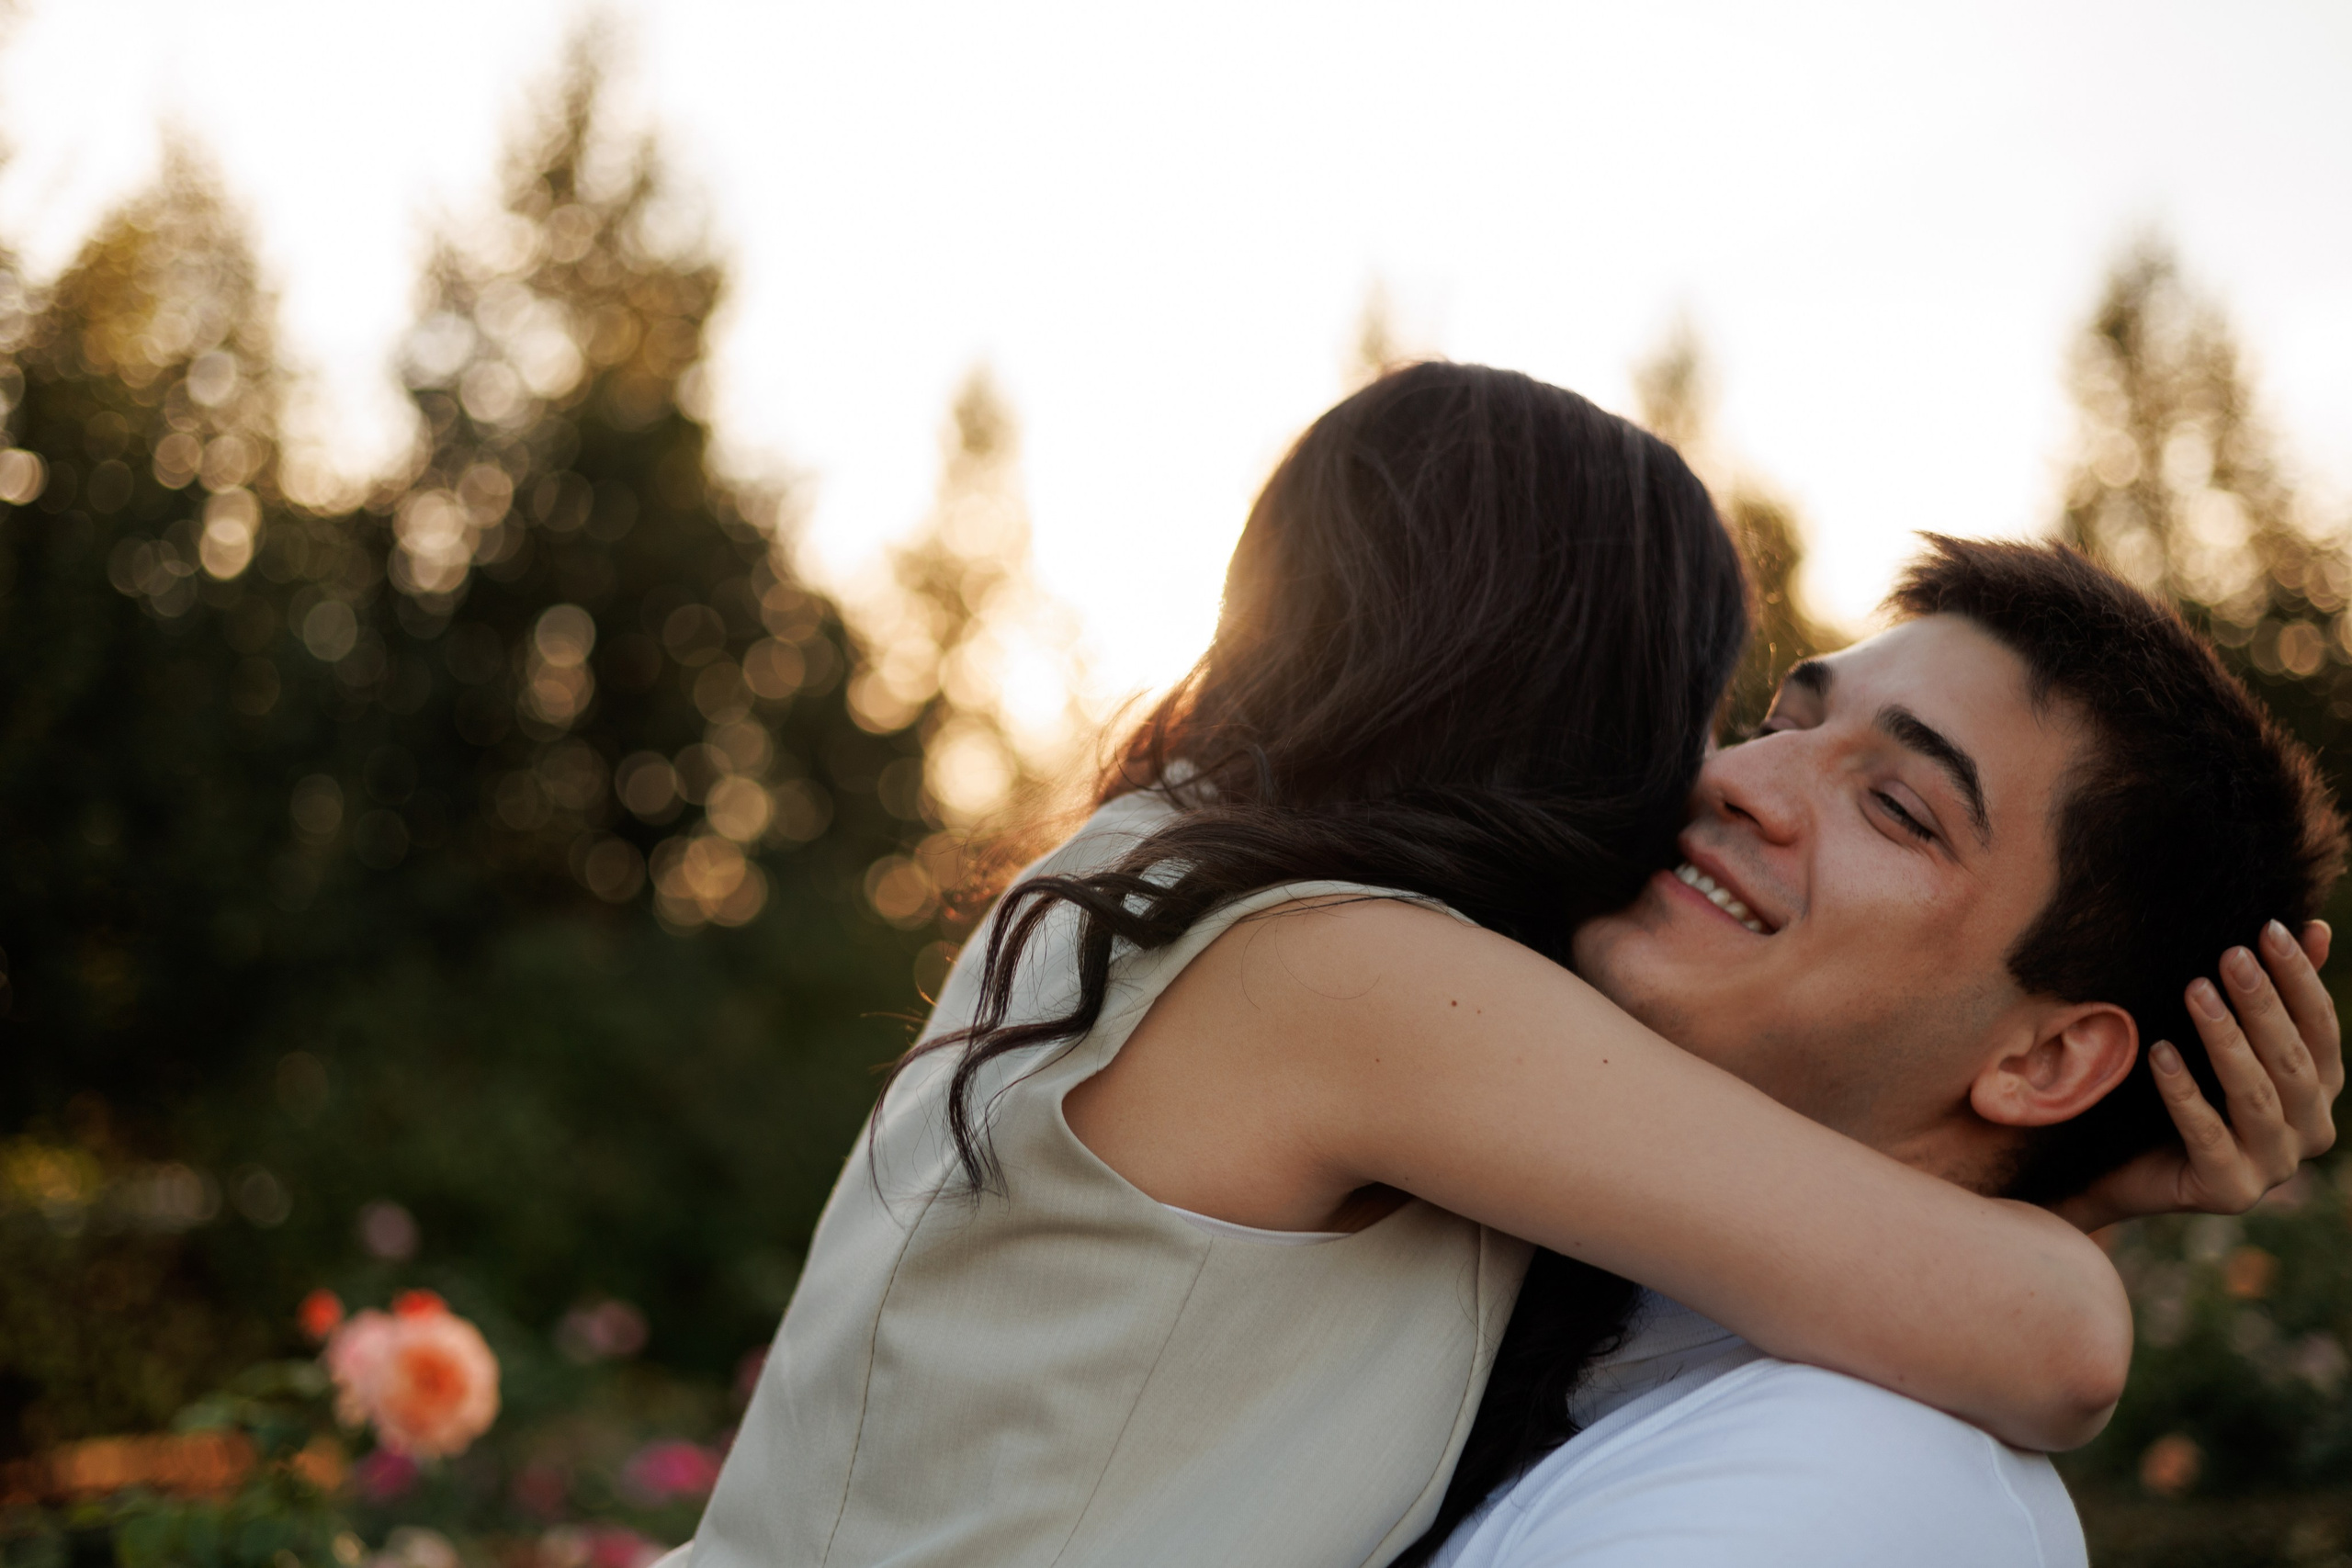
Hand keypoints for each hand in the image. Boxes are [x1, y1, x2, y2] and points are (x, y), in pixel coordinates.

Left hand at [2057, 920, 2338, 1231]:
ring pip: (2255, 1096)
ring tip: (2195, 991)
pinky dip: (2184, 1093)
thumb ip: (2269, 993)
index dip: (2299, 978)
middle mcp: (2310, 1130)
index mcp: (2318, 1089)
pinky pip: (2207, 1136)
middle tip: (2229, 955)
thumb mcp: (2219, 1036)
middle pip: (2291, 1060)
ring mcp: (2274, 1166)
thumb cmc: (2173, 1088)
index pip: (2320, 1027)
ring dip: (2226, 1041)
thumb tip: (2314, 927)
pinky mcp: (2228, 1190)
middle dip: (2262, 1004)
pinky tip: (2160, 1053)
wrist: (2114, 1165)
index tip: (2268, 929)